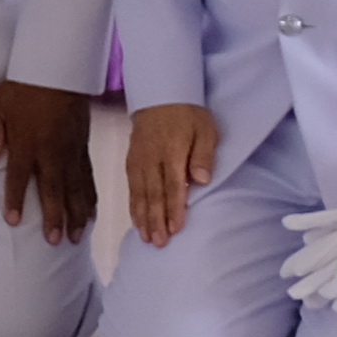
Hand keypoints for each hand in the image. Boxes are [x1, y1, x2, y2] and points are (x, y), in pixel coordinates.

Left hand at [0, 80, 95, 244]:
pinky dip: (90, 197)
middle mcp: (52, 152)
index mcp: (27, 144)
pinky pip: (88, 178)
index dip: (15, 200)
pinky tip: (91, 212)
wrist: (57, 71)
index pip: (18, 177)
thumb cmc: (21, 89)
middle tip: (56, 241)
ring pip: (75, 189)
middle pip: (53, 190)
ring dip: (76, 214)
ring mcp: (71, 152)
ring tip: (77, 236)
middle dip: (54, 218)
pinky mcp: (83, 148)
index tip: (13, 220)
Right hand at [126, 103, 222, 247]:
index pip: (173, 185)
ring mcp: (138, 161)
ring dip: (143, 217)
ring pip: (139, 193)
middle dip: (156, 220)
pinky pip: (131, 187)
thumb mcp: (206, 130)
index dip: (174, 208)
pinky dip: (133, 205)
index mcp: (172, 152)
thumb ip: (203, 155)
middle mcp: (151, 159)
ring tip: (146, 237)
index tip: (176, 228)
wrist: (161, 95)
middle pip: (153, 194)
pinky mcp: (131, 161)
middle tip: (159, 242)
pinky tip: (136, 219)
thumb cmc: (188, 115)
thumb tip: (202, 179)